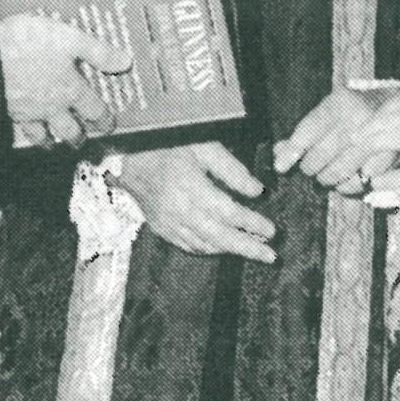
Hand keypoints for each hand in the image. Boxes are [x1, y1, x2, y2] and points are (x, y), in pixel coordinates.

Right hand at [0, 14, 132, 148]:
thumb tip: (125, 62)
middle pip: (70, 131)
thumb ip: (98, 52)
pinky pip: (20, 129)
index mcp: (71, 90)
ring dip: (50, 141)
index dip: (104, 119)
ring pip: (43, 136)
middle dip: (78, 137)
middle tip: (81, 139)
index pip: (94, 111)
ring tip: (52, 143)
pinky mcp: (6, 110)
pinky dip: (26, 133)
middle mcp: (52, 107)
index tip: (108, 125)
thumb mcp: (70, 38)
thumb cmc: (28, 44)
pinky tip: (24, 129)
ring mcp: (28, 112)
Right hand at [118, 143, 275, 262]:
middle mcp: (178, 209)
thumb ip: (231, 169)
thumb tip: (257, 191)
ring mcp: (167, 222)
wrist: (127, 155)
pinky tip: (223, 247)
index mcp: (190, 185)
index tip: (272, 230)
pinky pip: (188, 246)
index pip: (228, 212)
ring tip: (253, 250)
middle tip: (271, 256)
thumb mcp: (204, 146)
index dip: (252, 223)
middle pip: (218, 236)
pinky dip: (209, 249)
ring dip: (230, 250)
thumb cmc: (169, 144)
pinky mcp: (160, 228)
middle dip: (247, 248)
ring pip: (204, 245)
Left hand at [273, 83, 386, 191]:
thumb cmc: (353, 113)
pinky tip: (350, 176)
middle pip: (320, 156)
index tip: (281, 167)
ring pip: (337, 172)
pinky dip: (350, 185)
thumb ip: (303, 134)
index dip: (292, 152)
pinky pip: (359, 182)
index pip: (308, 131)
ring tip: (328, 175)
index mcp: (339, 102)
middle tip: (312, 168)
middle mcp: (358, 116)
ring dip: (327, 179)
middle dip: (310, 168)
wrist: (398, 109)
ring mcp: (376, 137)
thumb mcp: (328, 114)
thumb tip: (278, 153)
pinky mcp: (389, 156)